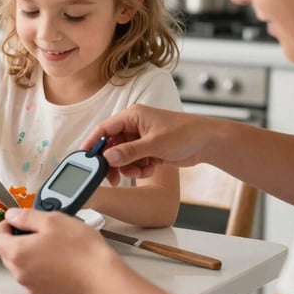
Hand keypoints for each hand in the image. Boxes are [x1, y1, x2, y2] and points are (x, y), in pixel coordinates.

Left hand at [0, 209, 113, 293]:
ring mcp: (32, 286)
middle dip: (17, 239)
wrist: (103, 278)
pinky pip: (34, 277)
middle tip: (36, 230)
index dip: (5, 225)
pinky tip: (58, 259)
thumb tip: (12, 215)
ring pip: (20, 265)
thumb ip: (26, 216)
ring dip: (28, 253)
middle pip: (6, 252)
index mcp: (17, 253)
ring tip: (51, 244)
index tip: (16, 220)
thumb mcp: (52, 220)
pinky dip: (40, 267)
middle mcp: (20, 273)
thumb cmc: (81, 250)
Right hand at [81, 104, 210, 183]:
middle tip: (112, 177)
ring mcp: (141, 139)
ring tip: (142, 170)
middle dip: (113, 162)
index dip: (92, 143)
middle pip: (112, 145)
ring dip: (129, 167)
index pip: (104, 128)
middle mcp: (134, 126)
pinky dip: (139, 168)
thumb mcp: (154, 143)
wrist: (209, 142)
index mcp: (132, 116)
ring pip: (122, 156)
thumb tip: (108, 157)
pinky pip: (134, 162)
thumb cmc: (186, 134)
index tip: (84, 157)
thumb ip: (129, 151)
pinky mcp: (149, 150)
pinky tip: (151, 168)